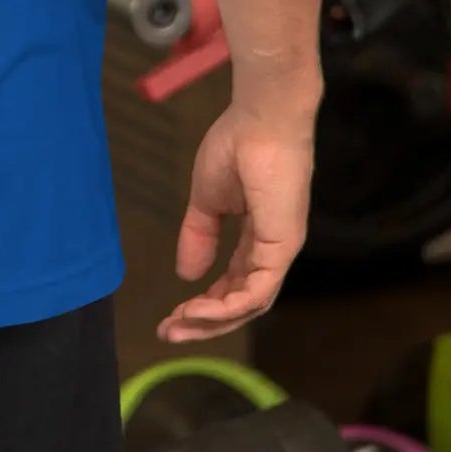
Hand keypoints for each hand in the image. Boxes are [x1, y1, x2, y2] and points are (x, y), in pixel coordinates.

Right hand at [158, 100, 315, 343]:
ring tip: (177, 323)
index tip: (170, 316)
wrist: (261, 118)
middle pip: (241, 303)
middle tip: (168, 333)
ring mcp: (279, 251)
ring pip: (250, 304)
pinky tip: (200, 310)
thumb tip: (186, 275)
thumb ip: (198, 235)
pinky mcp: (282, 246)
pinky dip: (229, 305)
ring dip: (212, 319)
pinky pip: (258, 290)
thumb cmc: (238, 145)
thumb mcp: (207, 199)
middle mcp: (271, 251)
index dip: (203, 304)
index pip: (233, 285)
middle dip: (204, 323)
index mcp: (257, 239)